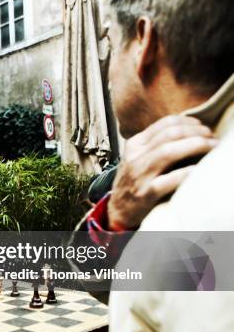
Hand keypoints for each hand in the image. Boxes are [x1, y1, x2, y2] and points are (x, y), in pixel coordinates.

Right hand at [108, 115, 217, 229]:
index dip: (189, 122)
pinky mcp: (145, 193)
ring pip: (168, 152)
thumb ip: (157, 144)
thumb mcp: (139, 157)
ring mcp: (139, 175)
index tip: (204, 128)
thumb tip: (191, 132)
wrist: (118, 209)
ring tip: (212, 148)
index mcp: (135, 144)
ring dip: (196, 146)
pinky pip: (169, 179)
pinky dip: (187, 172)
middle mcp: (135, 156)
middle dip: (197, 133)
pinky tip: (200, 169)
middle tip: (213, 138)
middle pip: (170, 134)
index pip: (165, 123)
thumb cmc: (135, 182)